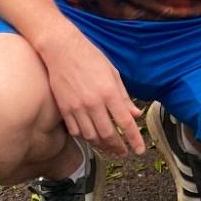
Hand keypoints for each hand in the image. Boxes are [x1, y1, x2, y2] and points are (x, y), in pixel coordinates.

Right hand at [45, 29, 144, 157]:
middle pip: (108, 135)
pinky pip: (76, 131)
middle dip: (118, 147)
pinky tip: (91, 137)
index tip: (139, 150)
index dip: (134, 139)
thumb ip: (124, 97)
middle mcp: (93, 103)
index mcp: (109, 92)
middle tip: (123, 152)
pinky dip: (85, 138)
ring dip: (102, 146)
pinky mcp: (64, 109)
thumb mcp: (113, 73)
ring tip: (109, 148)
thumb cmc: (89, 57)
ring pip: (91, 137)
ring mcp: (77, 107)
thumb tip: (135, 114)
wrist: (61, 48)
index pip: (125, 123)